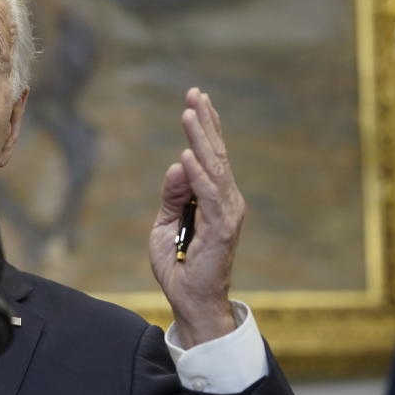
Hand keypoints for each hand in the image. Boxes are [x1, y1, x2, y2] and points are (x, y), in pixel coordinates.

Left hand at [149, 89, 245, 348]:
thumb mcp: (166, 225)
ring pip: (213, 168)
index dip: (206, 126)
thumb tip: (177, 163)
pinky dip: (198, 175)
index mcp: (215, 198)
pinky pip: (209, 196)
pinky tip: (187, 153)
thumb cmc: (180, 267)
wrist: (191, 302)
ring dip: (201, 138)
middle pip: (215, 154)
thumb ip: (173, 196)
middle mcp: (227, 201)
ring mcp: (227, 214)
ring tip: (189, 112)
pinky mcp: (222, 230)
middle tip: (194, 92)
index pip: (212, 155)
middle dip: (204, 121)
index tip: (197, 97)